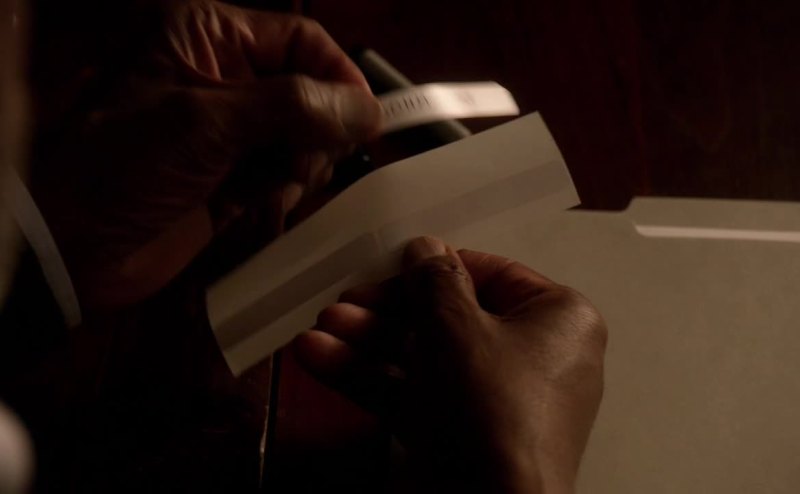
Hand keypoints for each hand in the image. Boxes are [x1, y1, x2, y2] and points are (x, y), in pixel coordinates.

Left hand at [30, 0, 380, 308]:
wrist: (74, 246)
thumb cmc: (127, 164)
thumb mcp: (209, 122)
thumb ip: (295, 107)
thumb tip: (369, 110)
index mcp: (210, 37)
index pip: (302, 41)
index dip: (339, 78)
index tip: (366, 121)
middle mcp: (225, 77)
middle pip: (311, 92)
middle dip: (315, 130)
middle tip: (299, 162)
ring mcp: (229, 131)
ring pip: (303, 137)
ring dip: (298, 164)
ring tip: (268, 185)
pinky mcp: (232, 176)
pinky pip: (283, 174)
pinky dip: (281, 190)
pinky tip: (256, 201)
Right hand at [292, 237, 606, 492]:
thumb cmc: (490, 406)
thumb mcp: (456, 327)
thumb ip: (434, 280)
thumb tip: (426, 249)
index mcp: (556, 319)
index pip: (489, 273)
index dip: (434, 267)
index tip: (389, 264)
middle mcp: (531, 356)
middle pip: (448, 317)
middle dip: (386, 311)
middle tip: (343, 303)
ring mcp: (494, 399)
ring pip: (425, 357)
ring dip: (368, 342)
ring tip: (320, 331)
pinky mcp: (461, 434)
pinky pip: (417, 393)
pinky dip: (372, 378)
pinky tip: (320, 359)